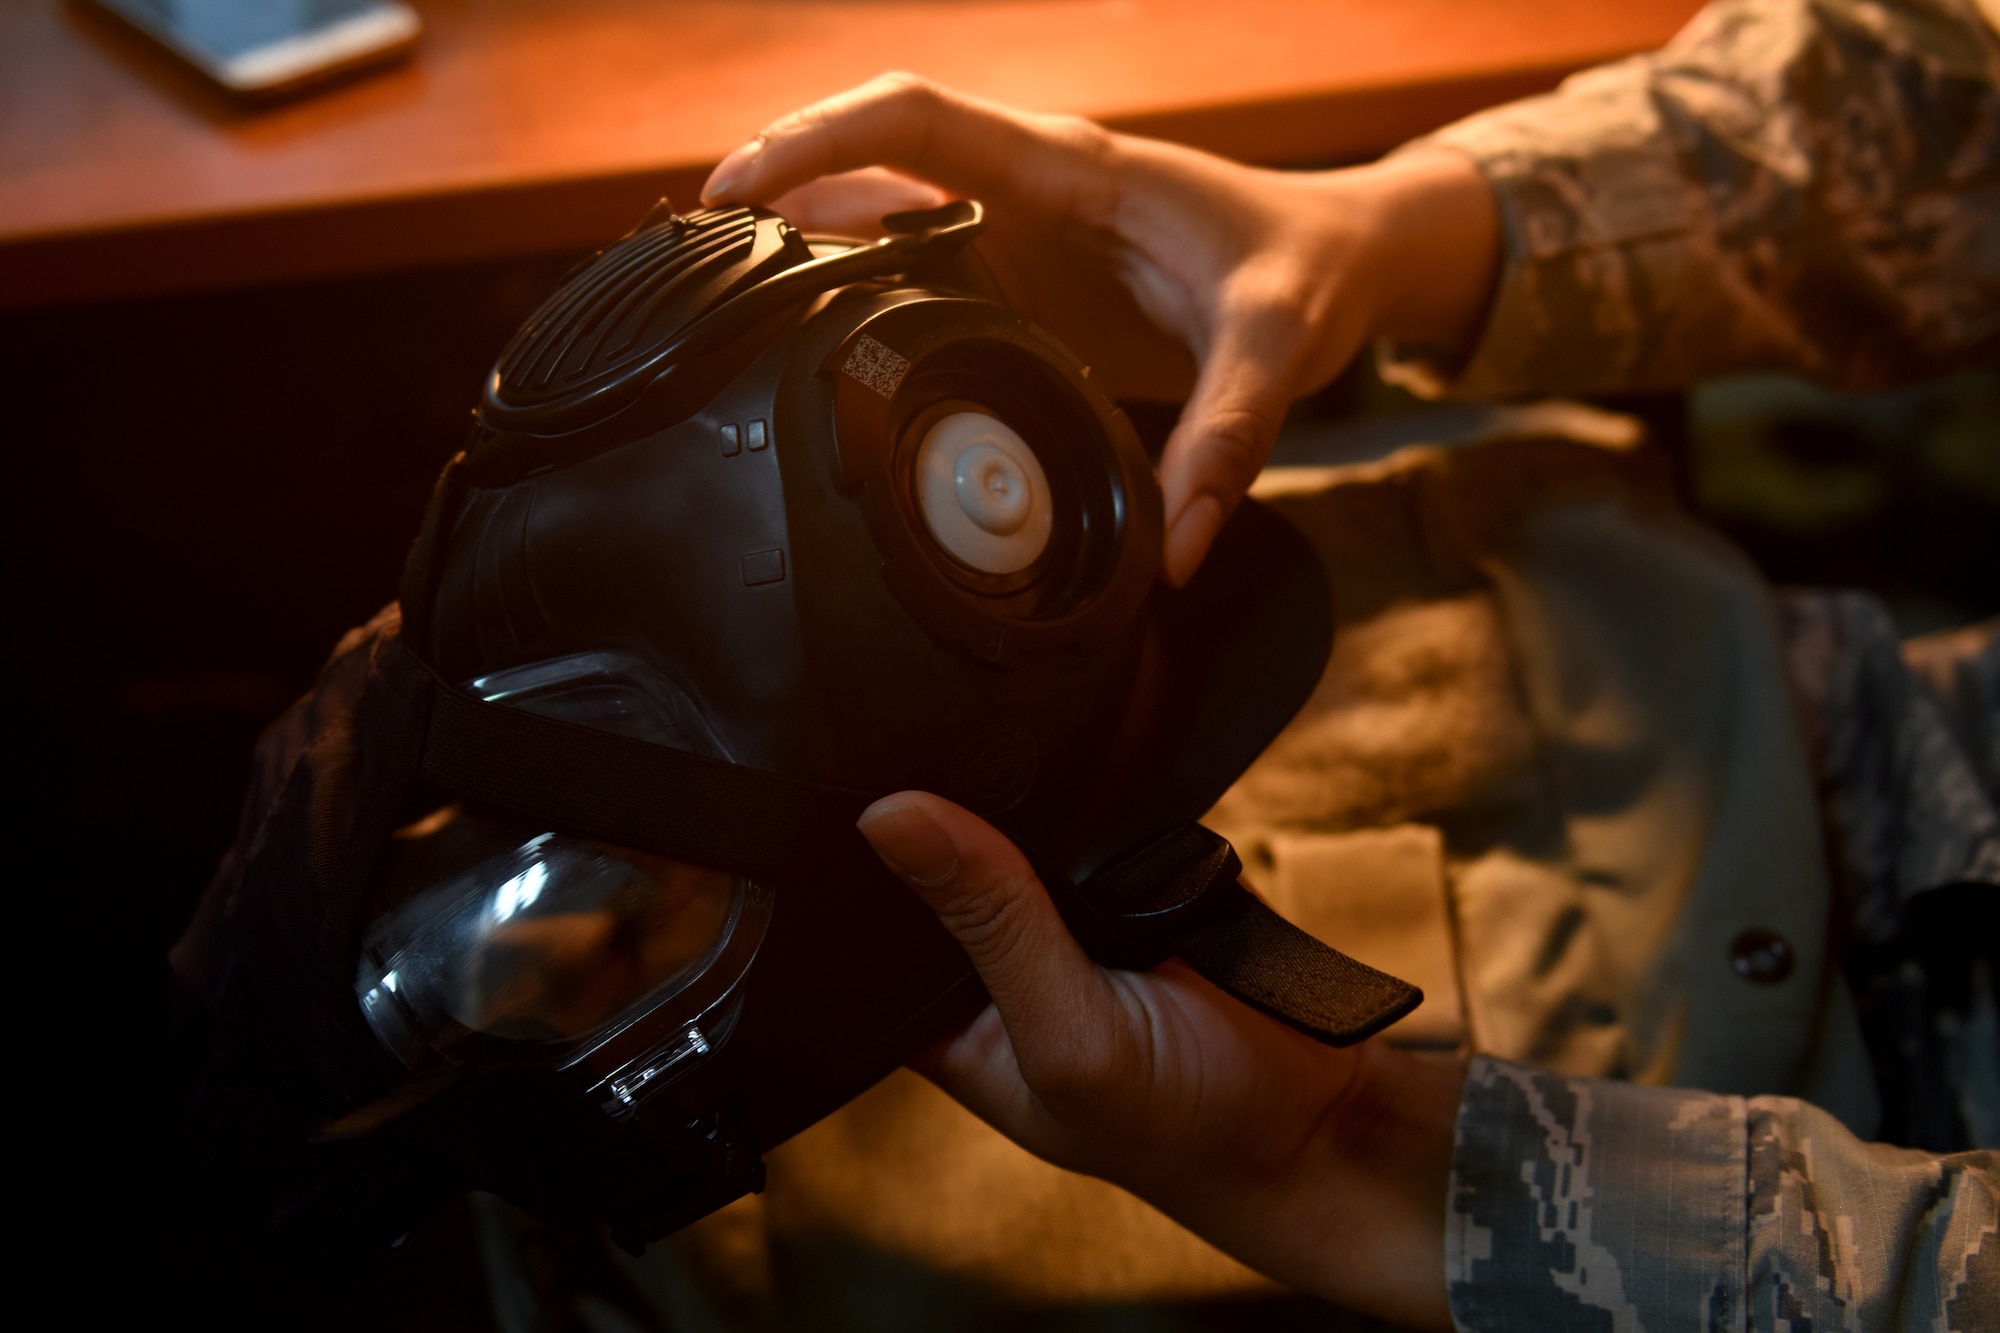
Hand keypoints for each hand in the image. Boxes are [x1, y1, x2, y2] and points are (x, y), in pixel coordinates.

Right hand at [702, 75, 1497, 584]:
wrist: (1346, 259)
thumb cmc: (1310, 272)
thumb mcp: (1280, 347)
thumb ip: (1227, 441)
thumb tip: (1173, 551)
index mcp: (1067, 170)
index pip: (911, 120)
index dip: (814, 142)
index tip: (737, 193)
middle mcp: (1025, 194)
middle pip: (865, 171)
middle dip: (774, 202)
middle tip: (692, 276)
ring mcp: (1018, 241)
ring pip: (879, 227)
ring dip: (804, 257)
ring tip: (720, 322)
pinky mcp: (1024, 291)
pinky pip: (918, 283)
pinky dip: (856, 308)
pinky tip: (811, 363)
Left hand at [856, 791, 1463, 1328]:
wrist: (1326, 1116)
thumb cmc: (1189, 1122)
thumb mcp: (1075, 1038)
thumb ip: (995, 926)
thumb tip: (894, 818)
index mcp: (948, 1029)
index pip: (868, 937)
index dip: (857, 872)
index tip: (841, 788)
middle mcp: (995, 974)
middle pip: (942, 871)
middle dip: (945, 821)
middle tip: (931, 746)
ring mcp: (1066, 928)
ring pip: (1015, 834)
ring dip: (1023, 803)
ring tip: (1010, 754)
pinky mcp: (1132, 889)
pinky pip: (1092, 821)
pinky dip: (1094, 800)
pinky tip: (1078, 769)